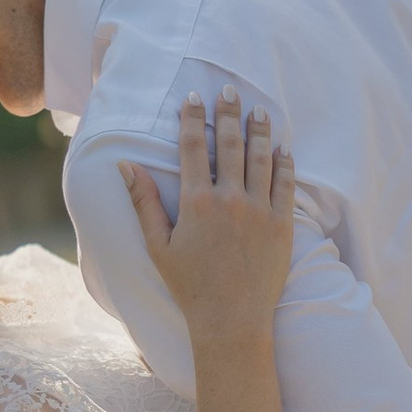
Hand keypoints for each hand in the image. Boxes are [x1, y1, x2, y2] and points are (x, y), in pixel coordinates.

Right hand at [124, 88, 293, 337]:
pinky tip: (282, 148)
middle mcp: (231, 200)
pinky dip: (284, 163)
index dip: (193, 119)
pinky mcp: (283, 225)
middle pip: (231, 144)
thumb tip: (125, 165)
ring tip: (259, 110)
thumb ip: (143, 202)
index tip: (193, 98)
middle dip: (229, 113)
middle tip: (230, 90)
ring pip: (262, 159)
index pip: (194, 148)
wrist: (231, 321)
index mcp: (197, 203)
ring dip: (259, 131)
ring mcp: (260, 211)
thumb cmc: (190, 287)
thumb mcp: (158, 246)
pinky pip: (286, 185)